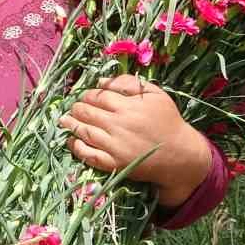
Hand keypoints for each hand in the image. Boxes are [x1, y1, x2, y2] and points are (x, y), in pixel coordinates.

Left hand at [58, 74, 212, 207]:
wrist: (180, 154)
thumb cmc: (167, 121)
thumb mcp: (155, 94)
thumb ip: (129, 83)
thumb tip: (102, 81)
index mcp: (128, 106)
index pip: (98, 96)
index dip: (88, 95)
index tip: (86, 96)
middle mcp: (118, 125)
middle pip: (87, 112)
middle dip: (77, 108)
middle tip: (74, 107)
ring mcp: (115, 146)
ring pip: (84, 131)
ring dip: (71, 124)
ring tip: (64, 120)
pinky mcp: (113, 163)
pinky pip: (88, 155)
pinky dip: (76, 147)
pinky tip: (71, 141)